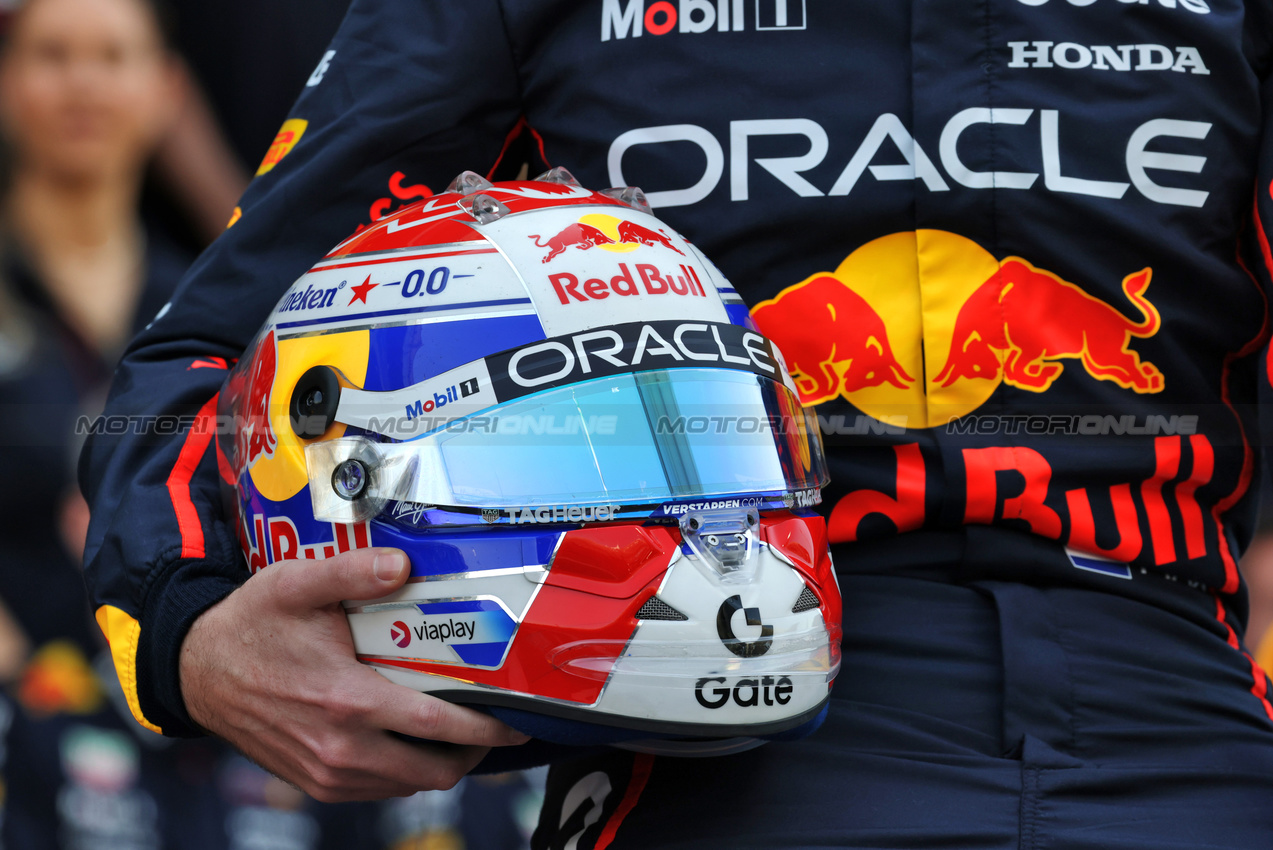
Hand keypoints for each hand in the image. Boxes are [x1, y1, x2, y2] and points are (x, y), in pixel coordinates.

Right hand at [179, 547, 528, 800]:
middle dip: (472, 754)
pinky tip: (411, 740)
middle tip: (492, 726)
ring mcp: (326, 773)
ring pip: (407, 785)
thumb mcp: (295, 584)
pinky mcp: (314, 782)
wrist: (196, 669)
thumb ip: (353, 572)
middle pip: (432, 771)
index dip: (485, 730)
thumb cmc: (251, 624)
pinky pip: (377, 789)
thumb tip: (404, 564)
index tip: (516, 724)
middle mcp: (340, 748)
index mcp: (347, 701)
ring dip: (438, 764)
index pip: (437, 727)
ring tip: (456, 729)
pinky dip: (403, 772)